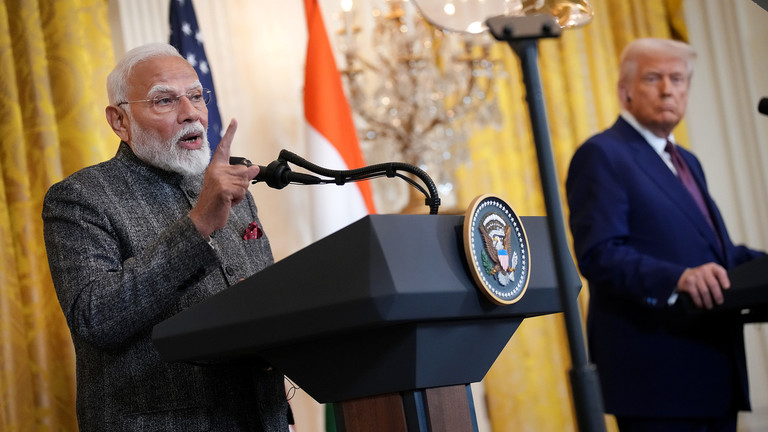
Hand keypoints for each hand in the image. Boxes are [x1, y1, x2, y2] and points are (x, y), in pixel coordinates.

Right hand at [189, 119, 259, 237]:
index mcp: (216, 167)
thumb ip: (241, 177)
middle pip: (245, 171)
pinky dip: (238, 200)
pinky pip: (242, 191)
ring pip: (245, 182)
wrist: (204, 217)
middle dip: (242, 185)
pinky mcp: (224, 188)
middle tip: (228, 194)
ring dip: (240, 194)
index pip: (225, 147)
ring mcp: (220, 178)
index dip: (230, 133)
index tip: (235, 120)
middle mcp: (217, 170)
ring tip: (227, 198)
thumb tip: (255, 169)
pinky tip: (227, 202)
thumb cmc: (216, 202)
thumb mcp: (230, 187)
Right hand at [676, 262, 729, 309]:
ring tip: (710, 307)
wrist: (685, 275)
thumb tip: (727, 292)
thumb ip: (719, 278)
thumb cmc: (703, 277)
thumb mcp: (711, 273)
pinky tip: (701, 305)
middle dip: (717, 296)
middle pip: (713, 284)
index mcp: (712, 267)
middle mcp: (703, 270)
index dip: (724, 280)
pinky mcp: (688, 283)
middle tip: (719, 303)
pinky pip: (695, 294)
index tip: (727, 288)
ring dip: (708, 301)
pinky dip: (699, 302)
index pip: (720, 272)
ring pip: (704, 291)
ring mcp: (695, 276)